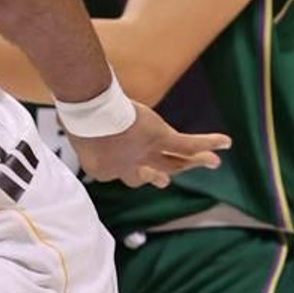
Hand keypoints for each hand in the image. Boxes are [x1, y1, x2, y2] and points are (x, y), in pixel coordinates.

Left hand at [73, 103, 229, 189]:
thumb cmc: (78, 118)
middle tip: (166, 180)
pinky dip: (208, 143)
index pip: (123, 173)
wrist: (90, 115)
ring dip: (195, 162)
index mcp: (106, 168)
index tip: (125, 163)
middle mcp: (130, 166)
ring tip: (212, 163)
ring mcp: (148, 152)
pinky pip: (188, 144)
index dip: (129, 170)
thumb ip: (79, 125)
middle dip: (162, 174)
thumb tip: (68, 112)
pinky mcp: (161, 138)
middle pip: (153, 172)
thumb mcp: (75, 127)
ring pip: (177, 162)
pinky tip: (225, 143)